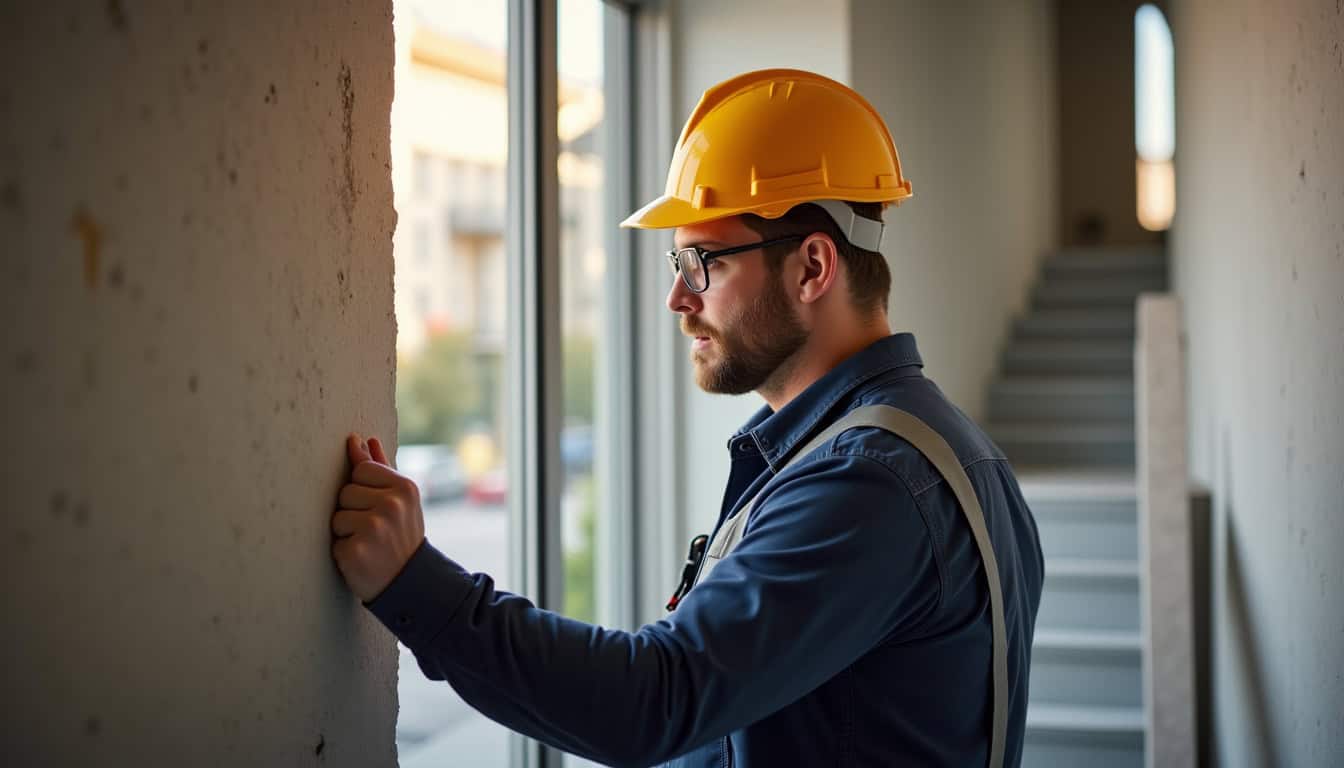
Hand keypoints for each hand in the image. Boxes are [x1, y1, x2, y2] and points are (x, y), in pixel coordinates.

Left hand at [331, 433, 425, 602]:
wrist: (411, 582)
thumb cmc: (401, 535)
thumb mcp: (400, 500)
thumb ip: (380, 468)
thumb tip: (361, 440)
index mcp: (404, 487)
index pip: (361, 469)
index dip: (364, 489)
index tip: (381, 507)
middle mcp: (391, 505)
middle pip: (345, 492)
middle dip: (353, 510)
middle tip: (376, 530)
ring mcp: (374, 528)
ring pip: (337, 516)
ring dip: (347, 532)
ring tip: (369, 544)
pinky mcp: (357, 551)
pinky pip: (334, 541)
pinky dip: (343, 552)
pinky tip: (363, 558)